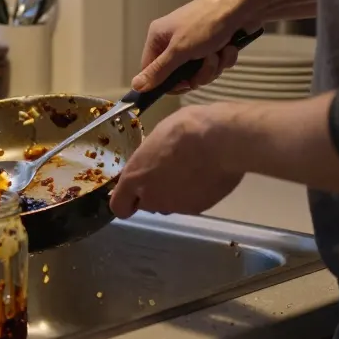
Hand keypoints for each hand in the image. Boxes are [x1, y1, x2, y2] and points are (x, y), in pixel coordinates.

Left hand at [109, 105, 245, 218]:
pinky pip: (191, 203)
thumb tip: (152, 160)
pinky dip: (195, 194)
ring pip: (170, 204)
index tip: (132, 193)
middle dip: (154, 192)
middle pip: (147, 204)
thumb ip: (149, 157)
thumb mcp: (157, 136)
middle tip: (168, 172)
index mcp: (135, 178)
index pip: (119, 206)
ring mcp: (176, 206)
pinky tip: (205, 176)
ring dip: (175, 193)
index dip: (125, 201)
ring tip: (190, 171)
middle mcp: (152, 198)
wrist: (219, 141)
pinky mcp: (198, 208)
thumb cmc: (184, 129)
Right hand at [133, 0, 258, 92]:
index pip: (152, 70)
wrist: (243, 6)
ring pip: (199, 71)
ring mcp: (195, 42)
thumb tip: (136, 85)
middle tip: (206, 63)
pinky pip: (215, 64)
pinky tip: (229, 47)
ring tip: (219, 51)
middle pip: (178, 75)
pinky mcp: (214, 44)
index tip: (183, 85)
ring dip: (212, 67)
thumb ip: (158, 71)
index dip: (166, 82)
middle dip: (197, 74)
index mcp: (159, 37)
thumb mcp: (180, 50)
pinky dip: (224, 59)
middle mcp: (175, 39)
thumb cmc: (208, 22)